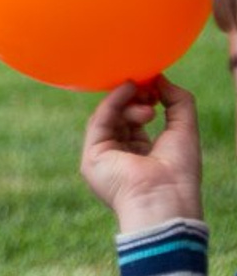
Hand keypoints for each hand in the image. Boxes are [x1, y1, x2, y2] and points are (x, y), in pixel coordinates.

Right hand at [79, 77, 202, 230]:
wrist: (164, 197)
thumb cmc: (179, 171)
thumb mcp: (184, 129)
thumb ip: (178, 100)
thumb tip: (160, 78)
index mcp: (139, 157)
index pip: (133, 122)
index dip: (143, 101)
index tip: (155, 87)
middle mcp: (118, 157)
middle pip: (118, 118)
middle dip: (135, 99)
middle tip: (150, 90)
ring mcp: (103, 157)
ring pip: (107, 117)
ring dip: (127, 101)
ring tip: (145, 94)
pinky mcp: (91, 156)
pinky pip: (98, 121)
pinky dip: (113, 102)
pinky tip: (128, 90)